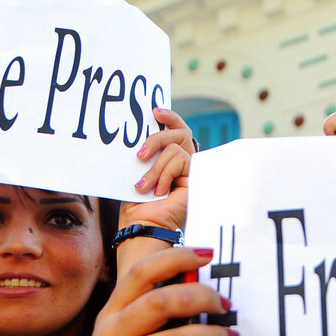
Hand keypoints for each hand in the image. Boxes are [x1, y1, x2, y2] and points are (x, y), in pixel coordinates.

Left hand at [120, 107, 194, 231]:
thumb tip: (146, 129)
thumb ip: (147, 152)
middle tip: (140, 157)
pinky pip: (180, 160)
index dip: (170, 118)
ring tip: (145, 186)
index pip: (179, 131)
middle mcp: (186, 164)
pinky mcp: (197, 179)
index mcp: (173, 160)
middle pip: (180, 132)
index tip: (154, 111)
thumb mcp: (139, 171)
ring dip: (155, 168)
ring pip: (174, 148)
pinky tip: (160, 191)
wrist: (142, 225)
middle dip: (156, 140)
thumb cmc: (137, 204)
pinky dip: (165, 174)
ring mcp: (193, 172)